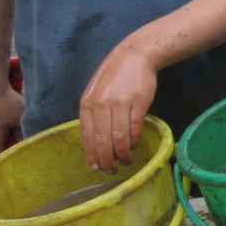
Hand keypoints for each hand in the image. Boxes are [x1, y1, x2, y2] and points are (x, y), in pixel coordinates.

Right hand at [0, 85, 25, 156]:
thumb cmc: (5, 105)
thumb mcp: (20, 119)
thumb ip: (24, 131)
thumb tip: (28, 141)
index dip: (4, 159)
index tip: (11, 162)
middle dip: (8, 143)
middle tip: (21, 143)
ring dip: (7, 130)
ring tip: (19, 127)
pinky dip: (4, 121)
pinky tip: (11, 115)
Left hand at [78, 41, 158, 171]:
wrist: (134, 55)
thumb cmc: (114, 76)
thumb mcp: (95, 93)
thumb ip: (94, 114)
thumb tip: (98, 141)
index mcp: (87, 104)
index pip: (87, 136)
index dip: (92, 154)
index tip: (96, 167)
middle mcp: (101, 105)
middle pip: (102, 141)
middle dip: (107, 160)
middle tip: (112, 170)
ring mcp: (120, 104)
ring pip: (119, 138)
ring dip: (122, 154)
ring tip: (125, 161)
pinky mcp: (138, 102)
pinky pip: (134, 128)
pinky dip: (133, 140)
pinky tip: (133, 145)